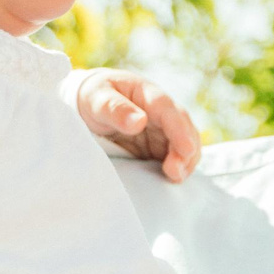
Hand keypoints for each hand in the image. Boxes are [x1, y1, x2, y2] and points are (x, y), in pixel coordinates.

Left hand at [73, 69, 200, 181]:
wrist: (87, 104)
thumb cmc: (93, 98)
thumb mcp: (96, 100)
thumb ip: (115, 109)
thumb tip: (140, 121)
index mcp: (146, 94)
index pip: (168, 111)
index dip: (179, 130)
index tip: (186, 149)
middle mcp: (161, 111)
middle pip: (183, 128)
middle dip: (186, 150)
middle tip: (176, 172)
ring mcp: (162, 129)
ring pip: (185, 142)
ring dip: (185, 161)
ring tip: (176, 178)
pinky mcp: (160, 145)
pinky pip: (176, 155)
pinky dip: (179, 166)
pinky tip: (174, 178)